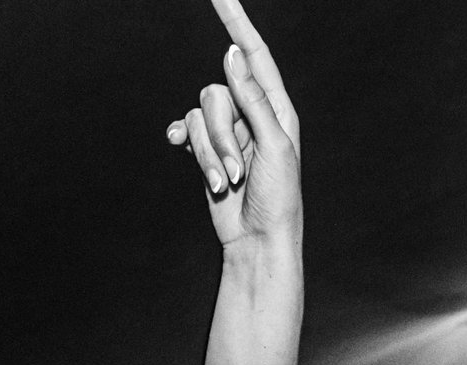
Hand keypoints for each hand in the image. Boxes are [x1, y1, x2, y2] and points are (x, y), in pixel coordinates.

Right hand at [169, 0, 300, 259]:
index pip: (253, 54)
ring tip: (228, 181)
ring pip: (200, 115)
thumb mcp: (274, 147)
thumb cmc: (278, 199)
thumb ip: (253, 100)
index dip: (236, 22)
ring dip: (210, 153)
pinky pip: (187, 131)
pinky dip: (191, 149)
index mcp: (276, 108)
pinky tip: (190, 159)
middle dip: (222, 135)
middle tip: (238, 170)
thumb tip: (233, 56)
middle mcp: (251, 113)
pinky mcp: (207, 148)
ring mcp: (228, 131)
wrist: (257, 240)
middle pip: (216, 92)